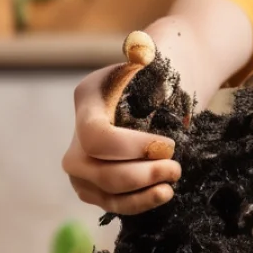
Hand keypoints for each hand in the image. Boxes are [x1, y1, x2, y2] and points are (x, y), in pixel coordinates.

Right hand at [61, 33, 182, 214]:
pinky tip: (163, 193)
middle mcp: (76, 131)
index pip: (95, 135)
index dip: (129, 147)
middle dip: (137, 174)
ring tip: (171, 182)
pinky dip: (136, 203)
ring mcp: (83, 161)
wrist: (166, 88)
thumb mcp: (158, 55)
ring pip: (99, 190)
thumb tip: (140, 49)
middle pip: (92, 167)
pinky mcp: (95, 183)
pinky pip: (109, 202)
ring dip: (138, 193)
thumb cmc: (163, 70)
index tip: (168, 146)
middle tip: (175, 167)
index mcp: (88, 97)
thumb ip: (148, 52)